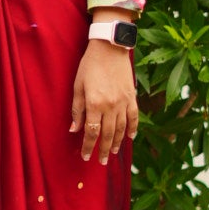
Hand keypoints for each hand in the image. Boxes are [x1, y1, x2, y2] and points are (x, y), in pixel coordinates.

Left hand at [70, 42, 138, 163]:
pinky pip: (134, 117)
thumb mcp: (78, 86)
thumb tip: (74, 129)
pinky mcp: (132, 96)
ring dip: (118, 143)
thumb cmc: (89, 65)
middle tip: (102, 162)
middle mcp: (111, 106)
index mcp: (95, 104)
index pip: (92, 132)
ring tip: (114, 153)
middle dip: (104, 150)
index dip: (88, 146)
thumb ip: (77, 109)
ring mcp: (123, 102)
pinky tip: (130, 137)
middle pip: (108, 134)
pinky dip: (133, 128)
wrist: (110, 48)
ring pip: (122, 129)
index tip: (86, 156)